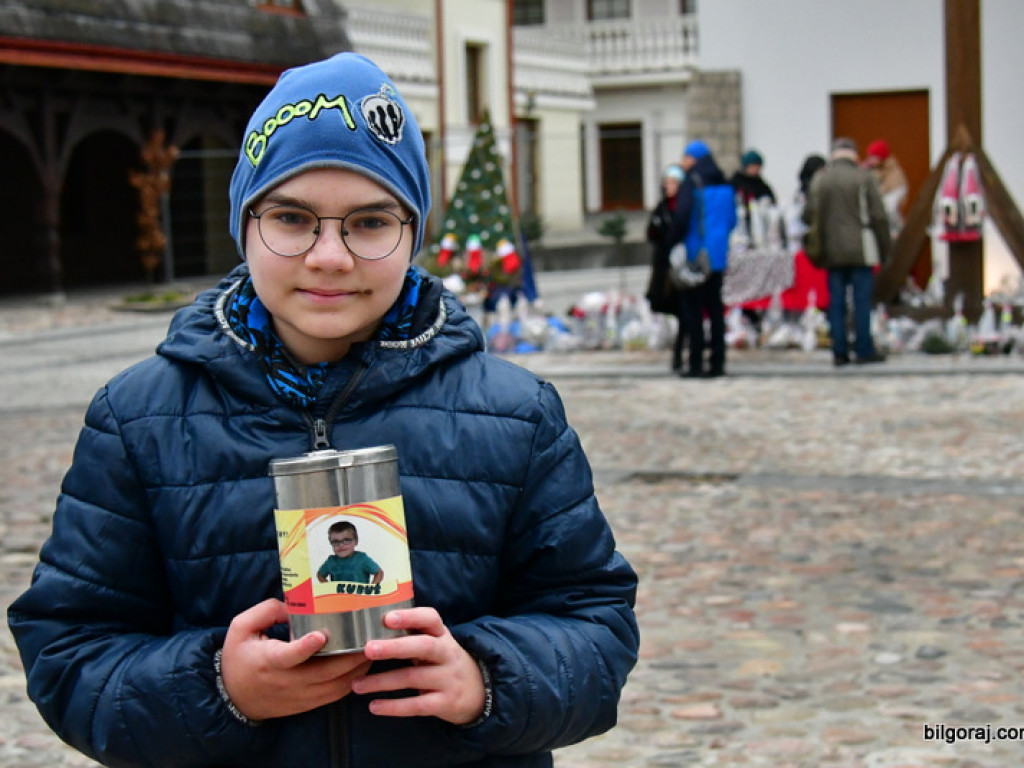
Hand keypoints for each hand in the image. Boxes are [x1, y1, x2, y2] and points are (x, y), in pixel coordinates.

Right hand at [220, 598, 371, 720]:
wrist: (233, 698)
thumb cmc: (239, 658)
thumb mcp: (242, 628)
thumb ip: (267, 611)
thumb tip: (296, 604)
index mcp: (269, 662)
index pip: (290, 657)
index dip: (306, 647)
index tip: (321, 635)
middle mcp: (288, 682)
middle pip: (325, 672)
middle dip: (351, 656)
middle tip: (370, 637)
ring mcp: (300, 696)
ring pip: (336, 686)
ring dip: (357, 669)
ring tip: (374, 648)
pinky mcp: (308, 704)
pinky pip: (336, 695)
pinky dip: (353, 681)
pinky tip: (363, 665)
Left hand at [352, 608, 485, 724]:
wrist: (478, 690)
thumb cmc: (443, 661)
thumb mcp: (436, 643)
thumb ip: (412, 635)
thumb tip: (370, 627)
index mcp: (441, 635)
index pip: (430, 618)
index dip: (410, 617)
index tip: (387, 618)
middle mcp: (447, 653)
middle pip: (423, 646)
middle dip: (395, 647)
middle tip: (368, 649)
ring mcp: (448, 678)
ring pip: (413, 678)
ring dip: (382, 682)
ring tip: (357, 685)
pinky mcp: (445, 702)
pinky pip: (417, 705)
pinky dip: (394, 707)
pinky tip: (374, 706)